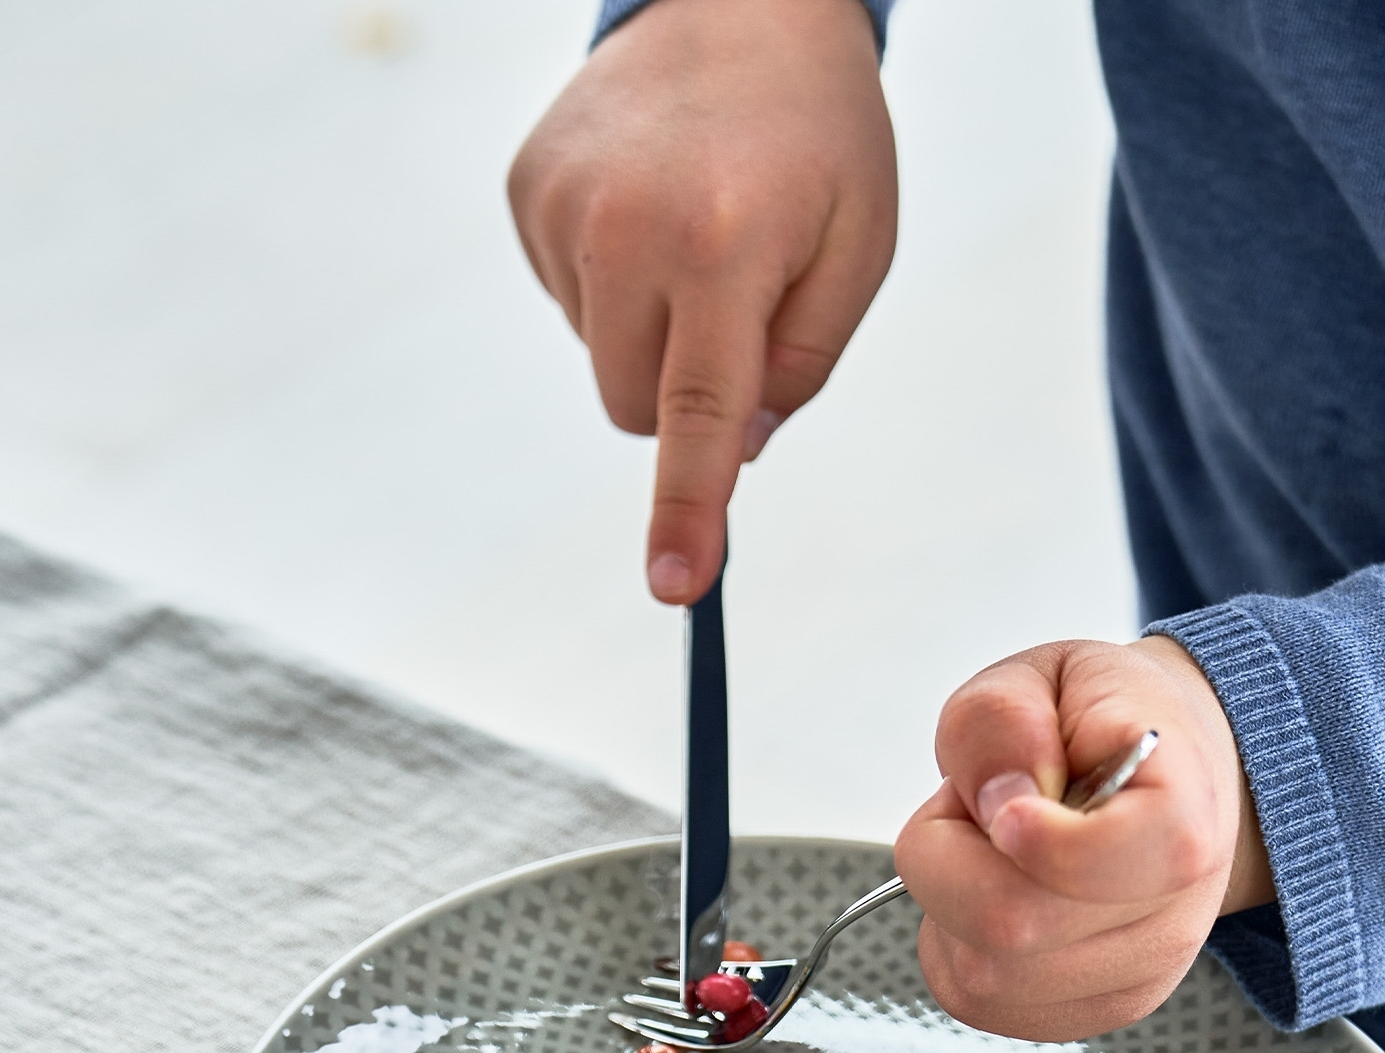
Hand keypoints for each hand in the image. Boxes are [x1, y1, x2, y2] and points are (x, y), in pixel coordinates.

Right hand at [507, 0, 896, 603]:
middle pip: (634, 407)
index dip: (688, 508)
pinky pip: (568, 301)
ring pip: (598, 359)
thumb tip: (734, 448)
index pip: (699, 413)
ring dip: (648, 330)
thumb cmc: (817, 136)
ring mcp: (562, 207)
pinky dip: (610, 282)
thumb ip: (801, 364)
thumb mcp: (858, 248)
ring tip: (692, 228)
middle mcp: (626, 228)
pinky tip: (646, 208)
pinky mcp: (526, 191)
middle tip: (734, 298)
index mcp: (722, 246)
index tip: (674, 585)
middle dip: (683, 392)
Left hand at [893, 636, 1273, 1040]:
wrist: (1165, 777)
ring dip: (949, 906)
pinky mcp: (1088, 1013)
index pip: (1097, 862)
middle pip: (1008, 927)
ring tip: (996, 853)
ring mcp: (1135, 978)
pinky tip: (996, 896)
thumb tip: (996, 797)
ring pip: (980, 975)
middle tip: (981, 811)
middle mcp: (1172, 916)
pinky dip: (955, 947)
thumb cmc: (1106, 725)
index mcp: (1181, 816)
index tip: (1007, 805)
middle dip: (952, 858)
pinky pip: (976, 1001)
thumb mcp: (1044, 675)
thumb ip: (1001, 719)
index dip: (1025, 834)